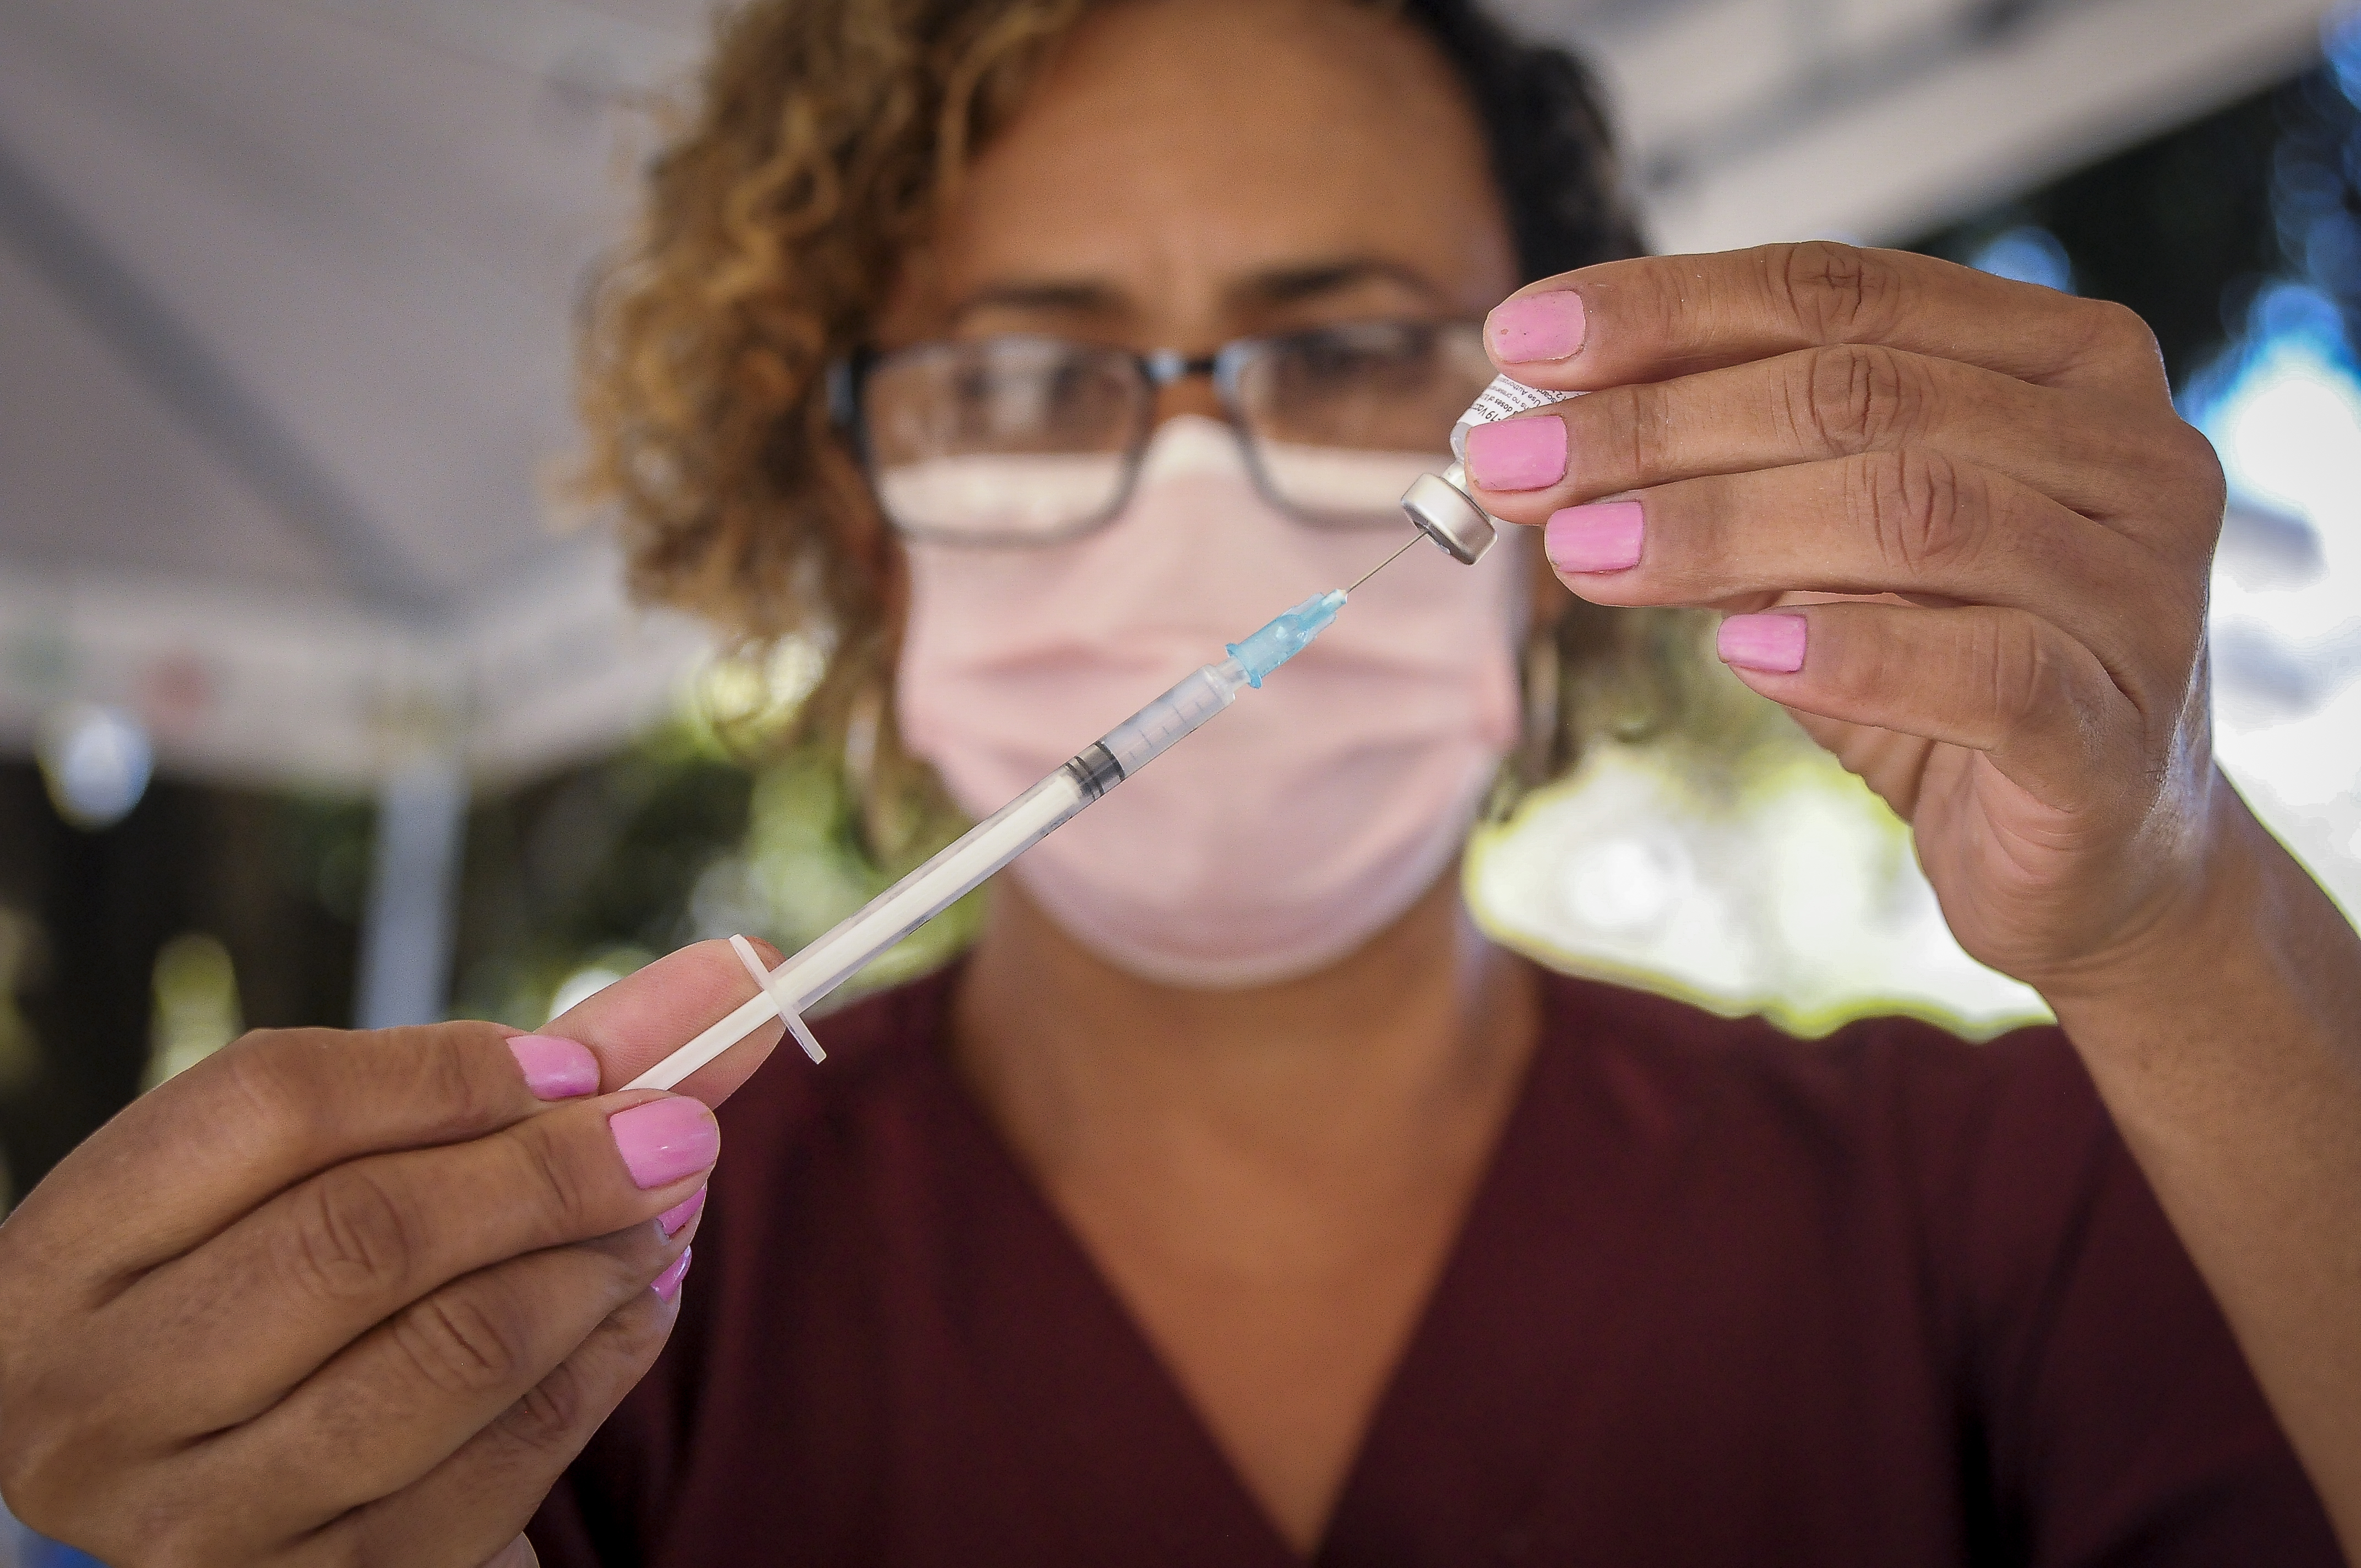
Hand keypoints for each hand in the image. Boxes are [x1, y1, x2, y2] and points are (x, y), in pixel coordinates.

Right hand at [0, 941, 780, 1566]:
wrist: (174, 1489)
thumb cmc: (251, 1287)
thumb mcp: (300, 1176)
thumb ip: (486, 1077)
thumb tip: (716, 984)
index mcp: (71, 1259)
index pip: (273, 1105)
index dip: (451, 1070)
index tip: (578, 1059)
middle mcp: (105, 1397)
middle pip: (368, 1233)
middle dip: (558, 1166)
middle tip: (680, 1126)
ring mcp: (202, 1520)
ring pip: (450, 1355)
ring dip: (596, 1265)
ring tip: (669, 1208)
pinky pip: (502, 1470)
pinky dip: (602, 1367)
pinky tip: (641, 1305)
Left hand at [1467, 244, 2230, 992]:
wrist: (2096, 855)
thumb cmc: (1944, 668)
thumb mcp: (1827, 549)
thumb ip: (1728, 473)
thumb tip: (1541, 430)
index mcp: (2060, 364)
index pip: (1842, 293)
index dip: (1668, 308)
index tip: (1519, 340)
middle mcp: (2127, 451)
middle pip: (1862, 394)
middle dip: (1658, 423)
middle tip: (1510, 461)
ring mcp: (2141, 590)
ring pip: (1916, 511)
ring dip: (1719, 526)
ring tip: (1580, 551)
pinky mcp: (2115, 732)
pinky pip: (1983, 668)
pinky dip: (1849, 651)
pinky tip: (1742, 653)